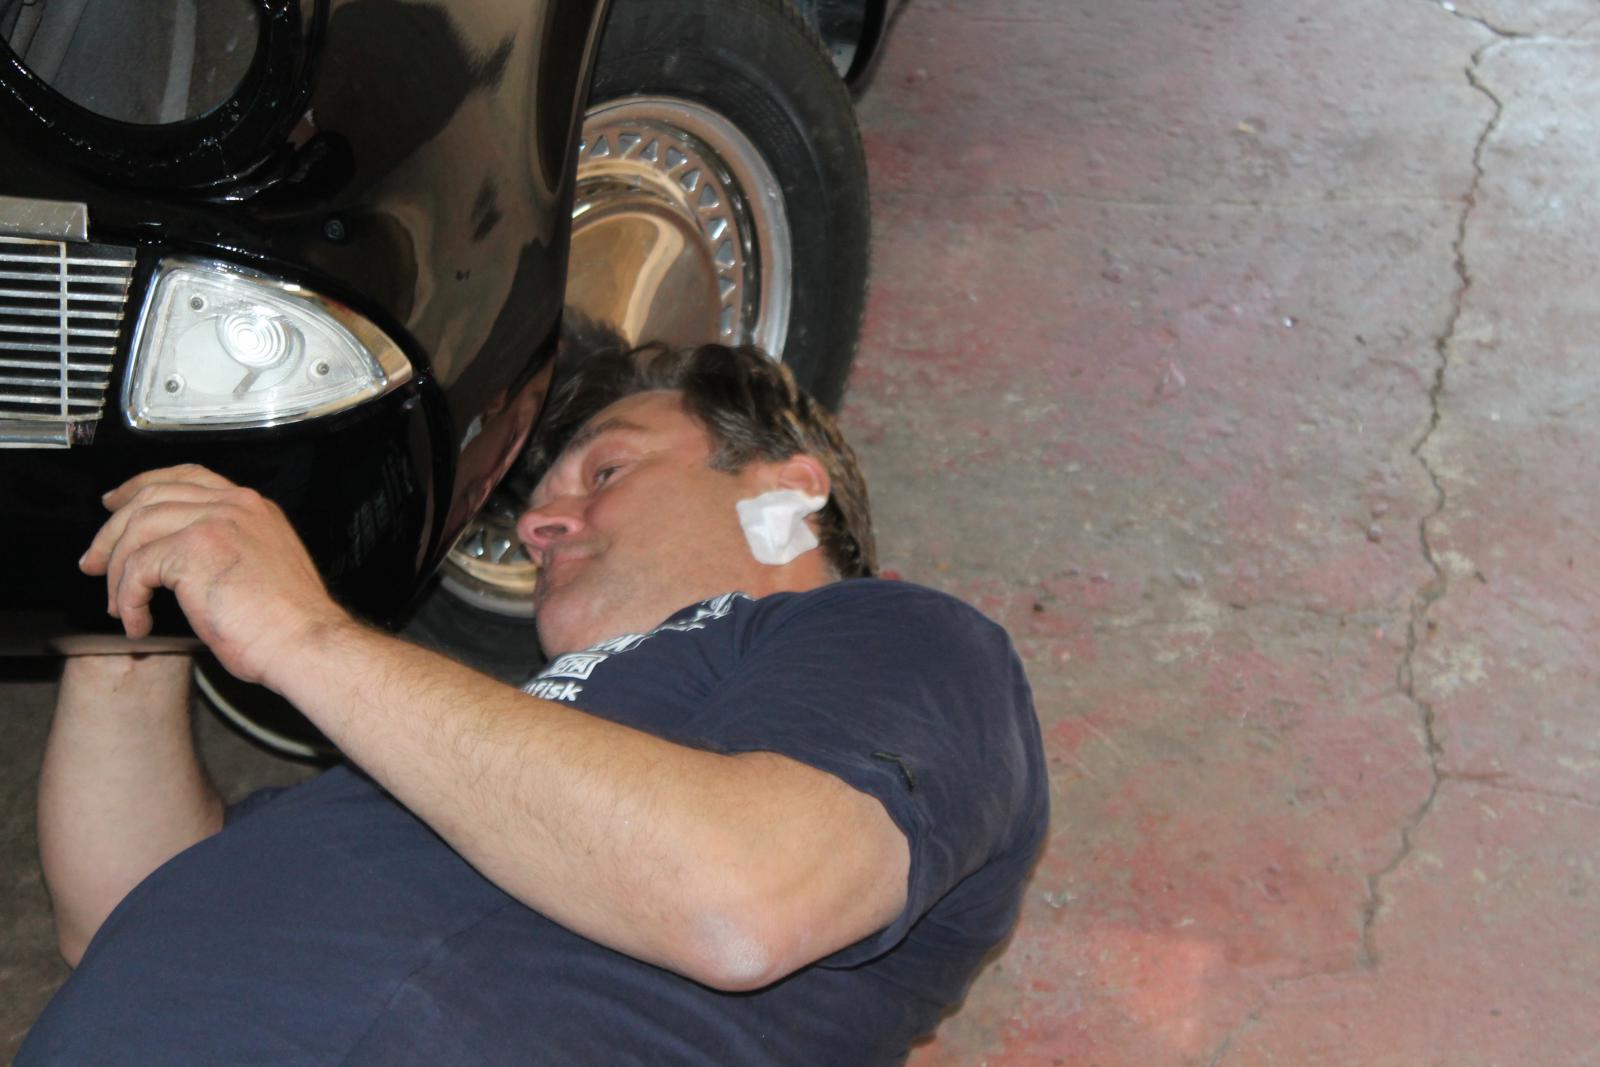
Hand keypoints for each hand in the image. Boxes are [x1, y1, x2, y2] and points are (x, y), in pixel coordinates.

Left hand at [79, 464, 350, 685]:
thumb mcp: (262, 567)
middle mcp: (235, 505)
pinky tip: (138, 620)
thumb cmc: (290, 622)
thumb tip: (178, 563)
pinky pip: (138, 567)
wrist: (306, 641)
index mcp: (253, 508)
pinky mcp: (194, 549)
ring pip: (137, 528)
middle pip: (152, 495)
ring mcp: (215, 522)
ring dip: (116, 570)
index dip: (142, 486)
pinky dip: (128, 599)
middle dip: (112, 530)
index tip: (117, 503)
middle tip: (94, 561)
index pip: (187, 477)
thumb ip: (228, 548)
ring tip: (118, 603)